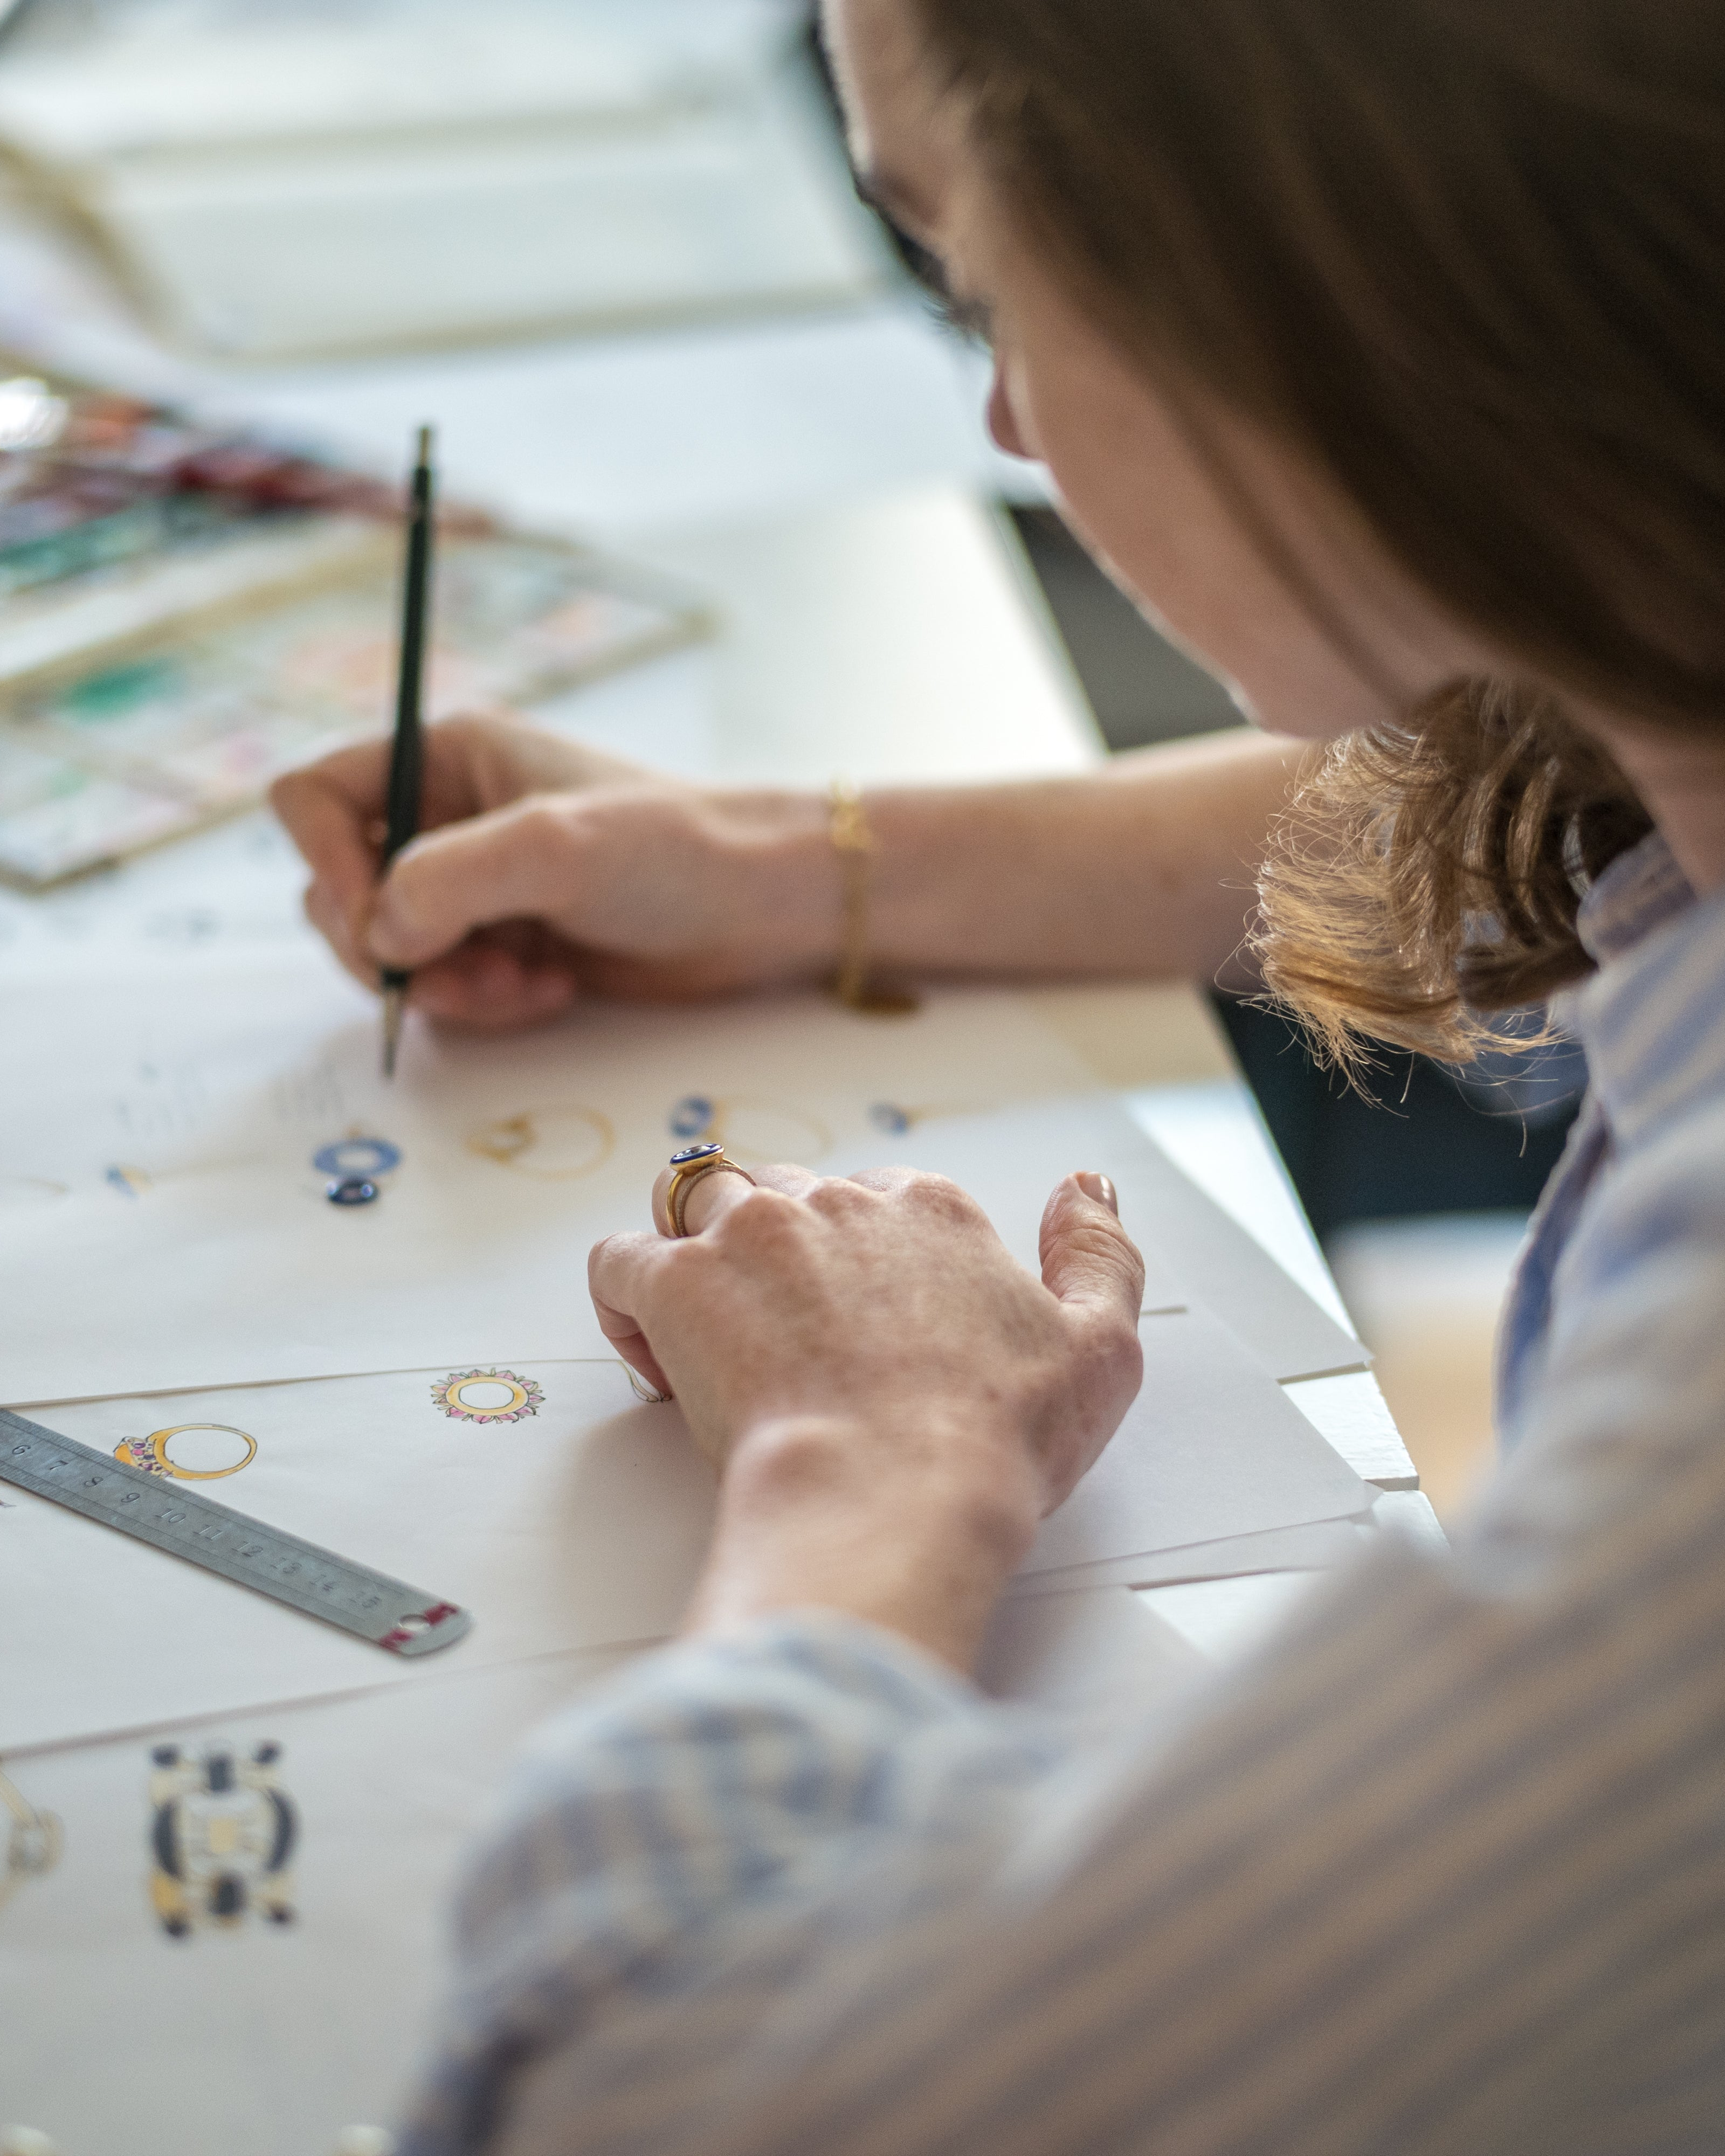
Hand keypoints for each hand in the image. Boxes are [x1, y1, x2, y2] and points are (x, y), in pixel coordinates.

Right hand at [269, 714, 833, 1027]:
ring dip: (442, 986)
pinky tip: (550, 992)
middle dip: (392, 949)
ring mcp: (475, 886)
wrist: (763, 907)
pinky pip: (444, 987)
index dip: (325, 865)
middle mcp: (449, 816)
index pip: (312, 798)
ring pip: (390, 951)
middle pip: (338, 889)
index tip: (378, 925)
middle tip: (462, 977)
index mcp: (446, 757)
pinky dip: (483, 1003)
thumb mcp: (556, 847)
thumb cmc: (676, 850)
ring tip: (519, 986)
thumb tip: (378, 932)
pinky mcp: (505, 943)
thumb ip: (449, 878)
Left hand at [589, 1160, 1144, 1667]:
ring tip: (708, 1332)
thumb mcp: (1099, 1349)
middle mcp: (838, 1204)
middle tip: (785, 1345)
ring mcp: (752, 1235)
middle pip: (785, 1195)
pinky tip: (651, 1348)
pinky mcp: (680, 1283)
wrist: (898, 1495)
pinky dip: (625, 1294)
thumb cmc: (992, 1441)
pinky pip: (619, 1259)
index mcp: (932, 1211)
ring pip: (695, 1203)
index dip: (862, 1264)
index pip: (879, 1200)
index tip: (859, 1330)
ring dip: (695, 1253)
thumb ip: (1099, 1254)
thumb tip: (1086, 1188)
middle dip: (776, 1255)